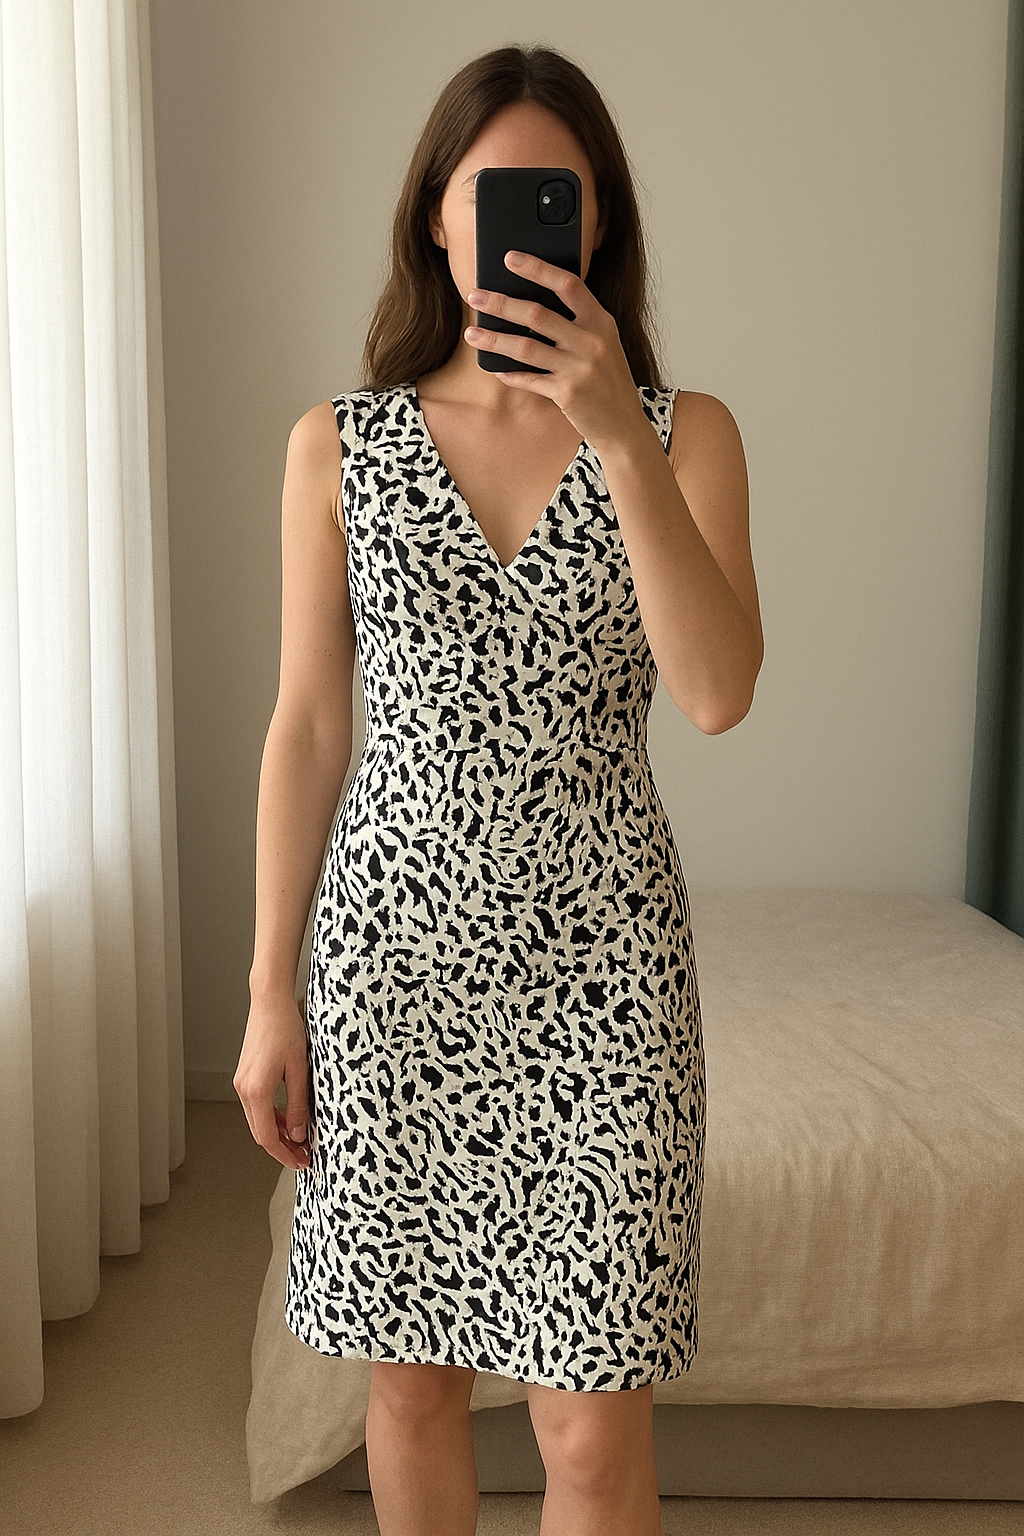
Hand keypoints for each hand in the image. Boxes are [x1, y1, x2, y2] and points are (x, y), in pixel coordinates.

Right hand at [233, 994, 310, 1169]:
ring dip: (278, 1133)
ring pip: (258, 1120)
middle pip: (260, 1132)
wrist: (269, 1003)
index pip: (268, 1137)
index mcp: (256, 1090)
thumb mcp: (299, 1069)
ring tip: (299, 1141)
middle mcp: (243, 1089)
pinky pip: (257, 1106)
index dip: (284, 1154)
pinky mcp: (245, 1076)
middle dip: (281, 1148)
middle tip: (303, 1157)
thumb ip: (297, 1104)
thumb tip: (299, 1134)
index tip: (301, 1162)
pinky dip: (272, 1117)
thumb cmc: (285, 1029)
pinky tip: (289, 1119)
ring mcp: (241, 1083)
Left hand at [464, 250, 650, 451]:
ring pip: (527, 348)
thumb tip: (531, 304)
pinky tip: (496, 369)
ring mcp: (579, 369)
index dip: (538, 269)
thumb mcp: (603, 342)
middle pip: (538, 315)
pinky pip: (530, 380)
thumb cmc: (608, 379)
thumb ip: (578, 322)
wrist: (623, 424)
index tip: (510, 258)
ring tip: (472, 333)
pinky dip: (510, 374)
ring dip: (494, 340)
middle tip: (475, 295)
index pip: (568, 285)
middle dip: (502, 303)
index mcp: (600, 321)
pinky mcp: (567, 394)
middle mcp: (591, 342)